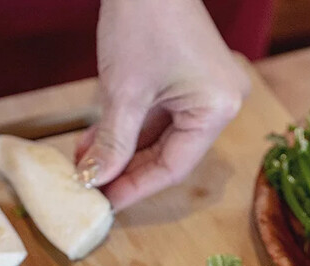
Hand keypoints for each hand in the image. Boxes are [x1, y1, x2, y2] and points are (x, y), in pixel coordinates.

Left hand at [75, 0, 250, 210]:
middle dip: (127, 169)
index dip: (137, 187)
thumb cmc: (142, 18)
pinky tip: (98, 141)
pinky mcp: (192, 79)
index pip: (175, 165)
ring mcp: (209, 91)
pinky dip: (130, 127)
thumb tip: (96, 180)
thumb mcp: (123, 90)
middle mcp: (222, 103)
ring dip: (124, 150)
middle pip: (170, 153)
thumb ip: (113, 142)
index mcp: (218, 108)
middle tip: (92, 187)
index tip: (105, 202)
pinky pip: (162, 115)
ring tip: (87, 164)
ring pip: (162, 136)